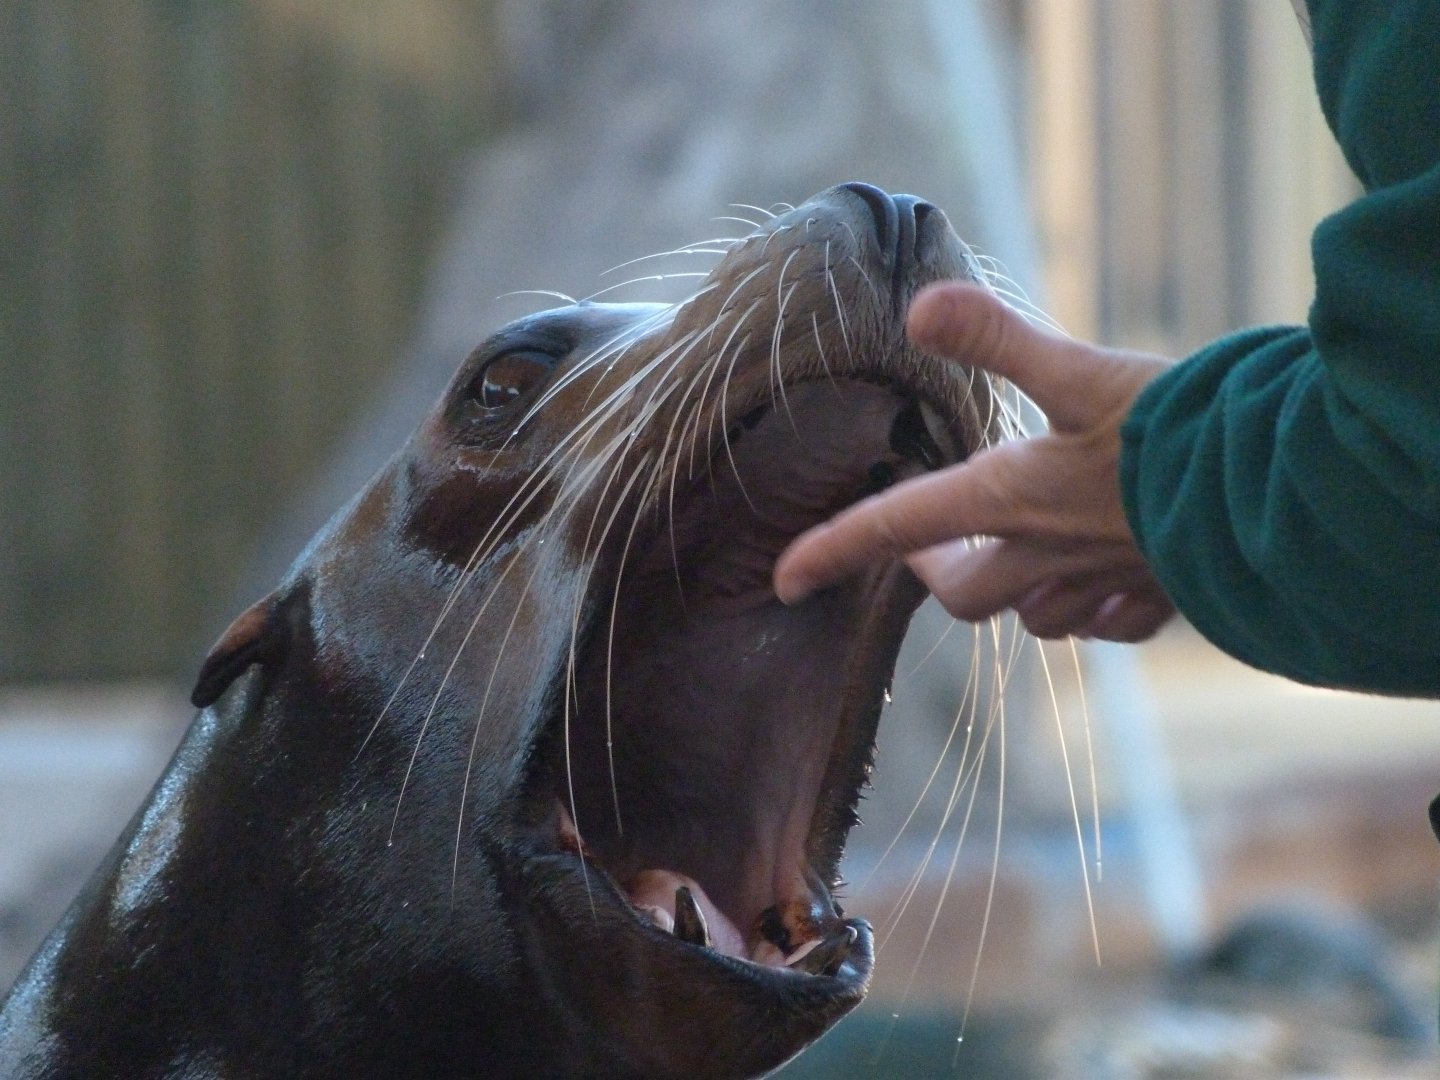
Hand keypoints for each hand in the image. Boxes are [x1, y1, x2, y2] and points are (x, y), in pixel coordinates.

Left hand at [773, 282, 1177, 641]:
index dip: (832, 549)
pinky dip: (1093, 606)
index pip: (896, 529)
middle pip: (963, 594)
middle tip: (931, 546)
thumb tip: (918, 304)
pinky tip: (1108, 577)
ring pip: (1033, 614)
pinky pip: (1107, 624)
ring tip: (1025, 549)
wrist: (1282, 493)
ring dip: (1017, 590)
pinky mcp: (1158, 602)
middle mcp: (1044, 555)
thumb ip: (998, 338)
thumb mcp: (1080, 370)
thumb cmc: (1179, 430)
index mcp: (1009, 498)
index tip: (785, 578)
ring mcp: (1099, 588)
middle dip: (938, 574)